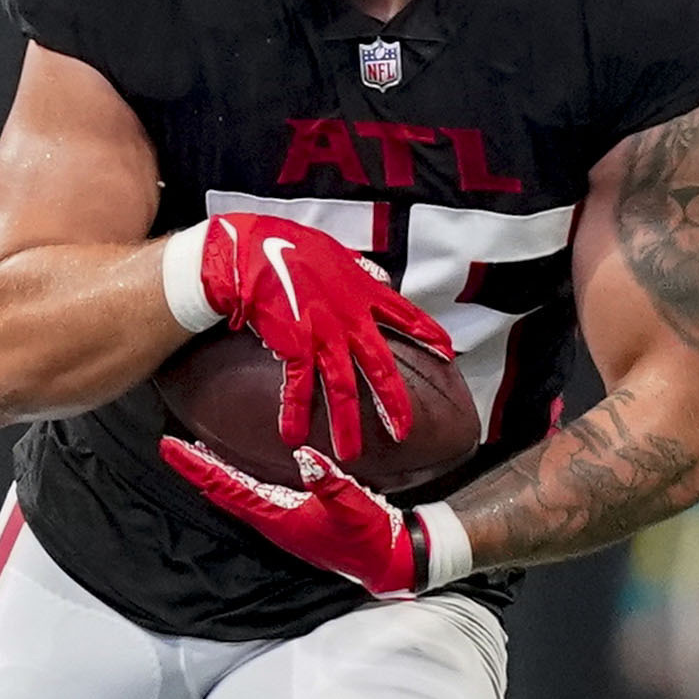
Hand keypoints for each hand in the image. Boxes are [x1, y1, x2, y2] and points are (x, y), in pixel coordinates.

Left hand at [160, 440, 462, 596]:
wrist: (387, 561)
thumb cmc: (370, 536)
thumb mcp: (354, 505)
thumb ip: (330, 482)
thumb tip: (304, 457)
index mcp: (279, 518)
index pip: (227, 488)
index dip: (197, 466)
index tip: (170, 447)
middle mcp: (273, 523)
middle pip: (223, 492)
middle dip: (196, 469)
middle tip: (171, 445)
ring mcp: (281, 524)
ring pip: (235, 497)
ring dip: (213, 476)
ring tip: (194, 454)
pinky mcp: (292, 522)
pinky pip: (253, 499)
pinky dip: (235, 483)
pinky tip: (234, 473)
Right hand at [185, 216, 451, 465]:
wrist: (250, 250)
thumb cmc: (287, 244)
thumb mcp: (334, 252)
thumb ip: (356, 270)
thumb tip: (373, 273)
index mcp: (362, 293)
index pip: (406, 315)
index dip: (429, 333)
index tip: (447, 352)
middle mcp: (350, 319)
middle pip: (381, 367)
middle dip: (393, 403)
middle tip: (403, 432)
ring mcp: (324, 335)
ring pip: (343, 388)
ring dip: (345, 424)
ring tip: (349, 454)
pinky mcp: (295, 345)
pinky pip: (298, 387)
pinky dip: (295, 412)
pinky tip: (294, 436)